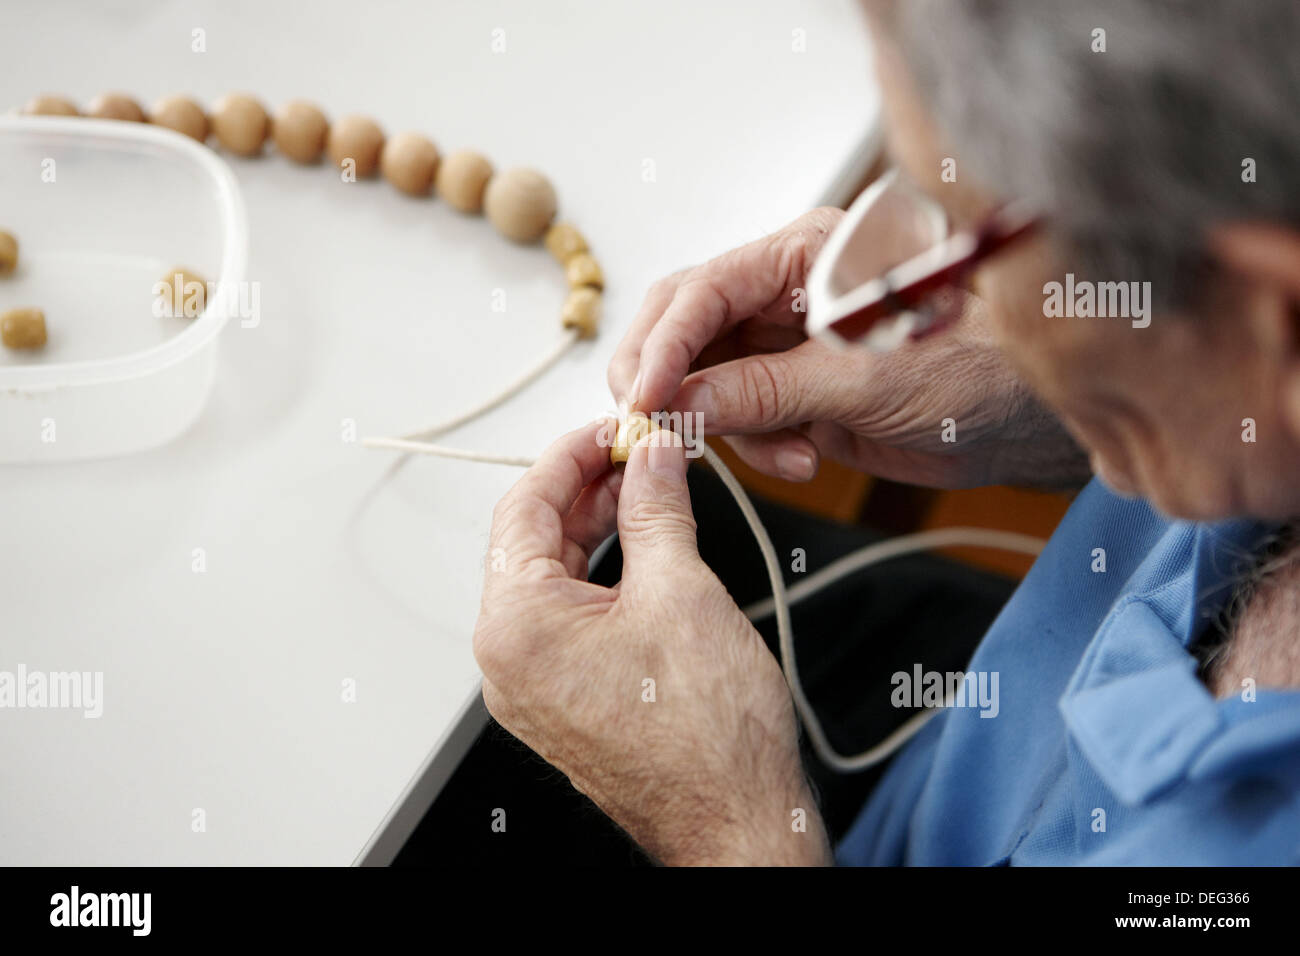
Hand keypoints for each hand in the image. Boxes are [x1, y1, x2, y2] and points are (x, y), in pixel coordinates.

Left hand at [473, 420, 830, 865]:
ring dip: (598, 528)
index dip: (571, 455)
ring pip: (554, 579)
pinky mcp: (564, 700)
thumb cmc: (709, 737)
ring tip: (650, 491)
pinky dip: (604, 575)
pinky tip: (644, 548)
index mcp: (517, 627)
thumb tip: (652, 456)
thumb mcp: (682, 591)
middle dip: (587, 488)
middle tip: (640, 453)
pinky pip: (569, 618)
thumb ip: (657, 507)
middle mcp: (509, 659)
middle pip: (533, 541)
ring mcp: (534, 685)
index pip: (523, 508)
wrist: (735, 824)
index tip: (613, 429)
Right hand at [608, 207, 1087, 488]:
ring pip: (705, 380)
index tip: (644, 397)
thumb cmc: (980, 369)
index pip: (703, 288)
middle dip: (669, 382)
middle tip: (657, 428)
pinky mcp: (797, 391)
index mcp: (804, 255)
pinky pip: (741, 418)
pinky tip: (801, 460)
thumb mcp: (864, 381)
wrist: (1032, 423)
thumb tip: (681, 402)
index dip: (664, 343)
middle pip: (687, 327)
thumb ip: (765, 391)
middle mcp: (785, 292)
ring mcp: (787, 344)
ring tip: (786, 456)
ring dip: (724, 427)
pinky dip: (755, 448)